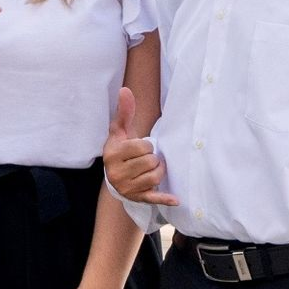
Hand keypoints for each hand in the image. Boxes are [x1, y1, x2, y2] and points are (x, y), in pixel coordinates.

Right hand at [101, 87, 177, 205]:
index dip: (147, 145)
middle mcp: (116, 173)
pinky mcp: (137, 198)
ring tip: (152, 168)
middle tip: (147, 159)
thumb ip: (124, 112)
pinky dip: (164, 198)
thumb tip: (125, 90)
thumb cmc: (120, 149)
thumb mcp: (120, 132)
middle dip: (153, 158)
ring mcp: (126, 187)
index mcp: (112, 155)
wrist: (114, 176)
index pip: (142, 147)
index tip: (141, 147)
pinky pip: (153, 198)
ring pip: (155, 177)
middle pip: (150, 162)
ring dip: (158, 171)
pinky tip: (176, 199)